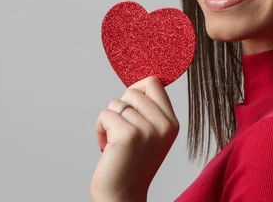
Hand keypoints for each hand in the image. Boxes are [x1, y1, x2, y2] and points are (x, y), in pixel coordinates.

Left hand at [90, 76, 179, 201]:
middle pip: (134, 90)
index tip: (131, 111)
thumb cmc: (132, 164)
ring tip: (115, 142)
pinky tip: (106, 147)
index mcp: (172, 123)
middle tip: (123, 131)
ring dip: (109, 120)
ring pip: (117, 102)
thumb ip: (150, 110)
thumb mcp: (152, 135)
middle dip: (122, 108)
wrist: (123, 196)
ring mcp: (147, 129)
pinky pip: (105, 114)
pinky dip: (100, 129)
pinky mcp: (128, 135)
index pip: (154, 83)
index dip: (137, 91)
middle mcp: (164, 125)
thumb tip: (140, 82)